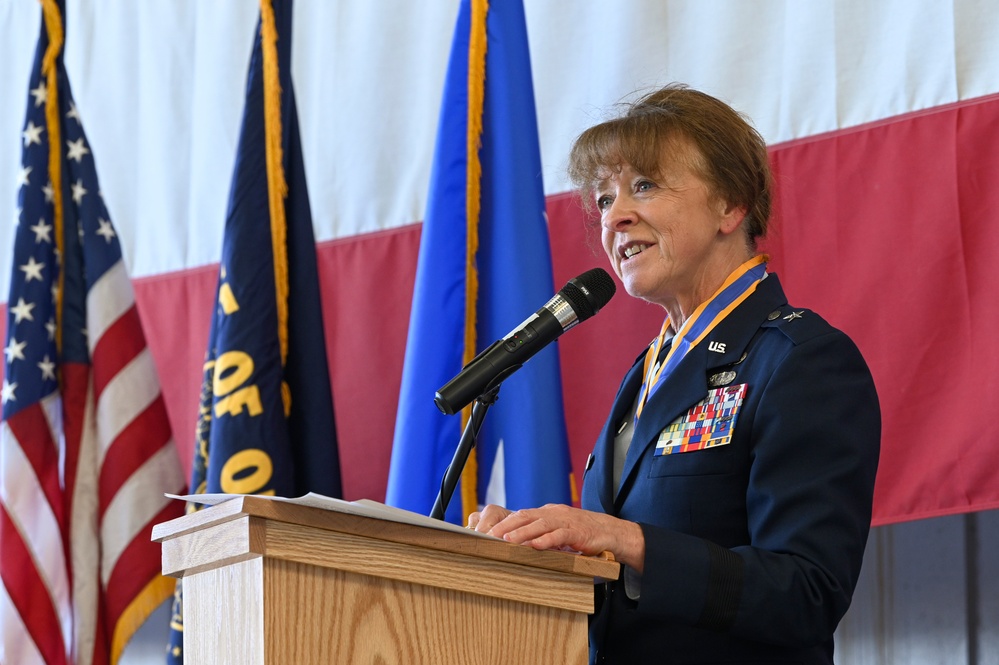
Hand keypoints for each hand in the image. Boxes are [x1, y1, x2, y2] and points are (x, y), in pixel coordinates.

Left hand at [469, 503, 644, 570]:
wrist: (610, 532)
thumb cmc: (582, 533)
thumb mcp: (558, 529)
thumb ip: (541, 532)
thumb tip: (519, 542)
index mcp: (548, 512)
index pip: (521, 515)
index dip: (504, 523)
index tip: (487, 532)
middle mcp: (554, 513)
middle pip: (525, 517)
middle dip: (506, 526)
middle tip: (489, 536)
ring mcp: (566, 521)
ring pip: (539, 525)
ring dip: (521, 533)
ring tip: (506, 541)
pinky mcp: (577, 532)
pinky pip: (560, 535)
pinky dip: (547, 540)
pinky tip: (535, 546)